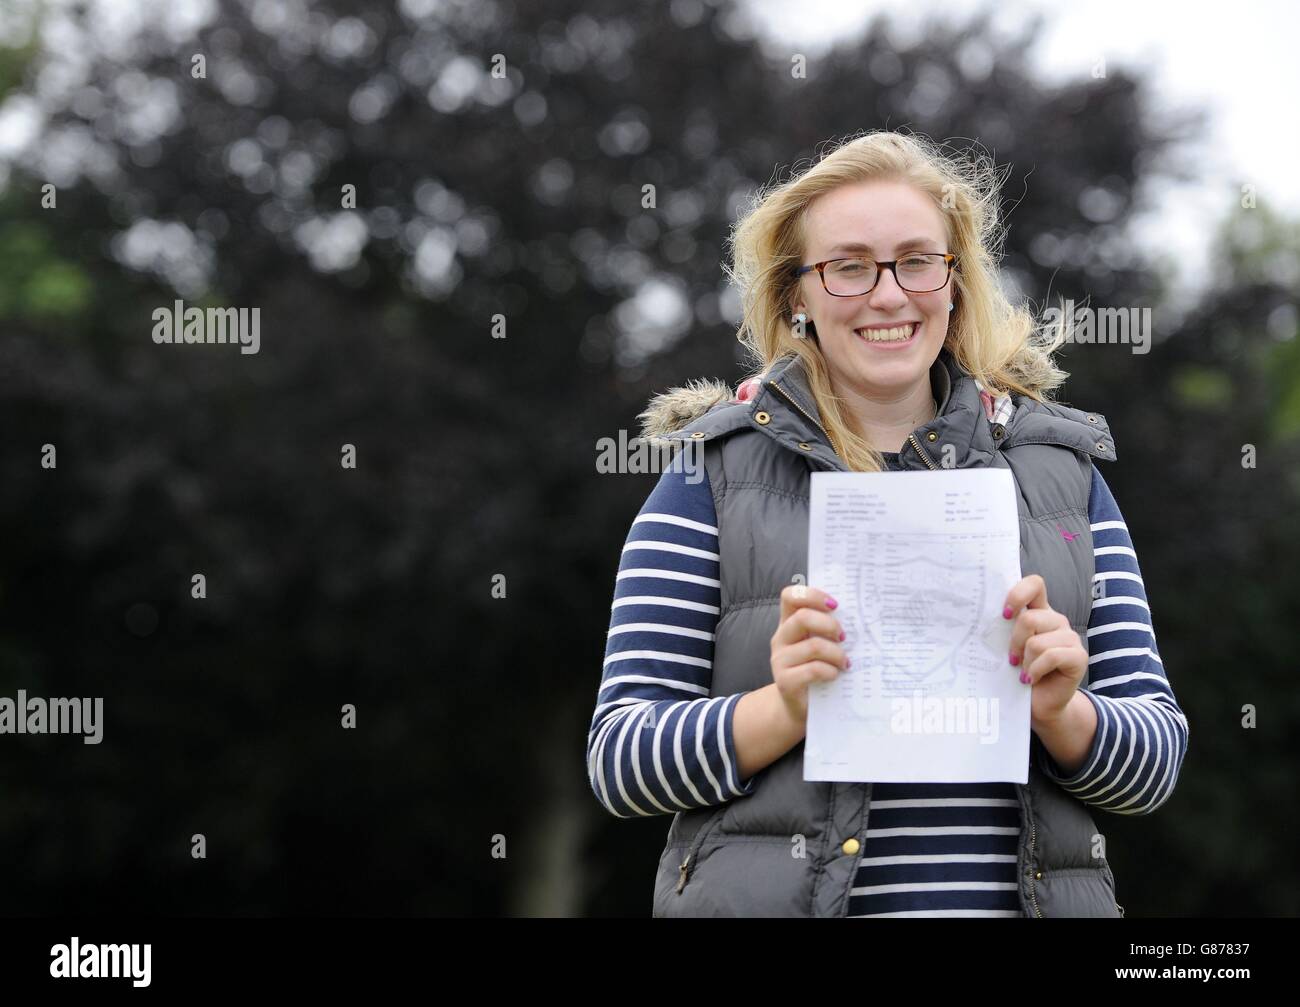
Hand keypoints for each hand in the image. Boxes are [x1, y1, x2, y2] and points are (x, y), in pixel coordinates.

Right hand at [770, 584, 846, 728]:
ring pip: (813, 646)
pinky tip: (835, 675)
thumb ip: (828, 629)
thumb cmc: (816, 670)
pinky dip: (830, 671)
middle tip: (844, 637)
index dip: (813, 595)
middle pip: (803, 617)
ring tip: (845, 663)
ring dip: (836, 654)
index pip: (791, 596)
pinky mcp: (785, 681)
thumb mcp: (820, 645)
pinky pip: (813, 670)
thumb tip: (861, 614)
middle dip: (830, 625)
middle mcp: (781, 638)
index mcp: (789, 623)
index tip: (835, 605)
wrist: (799, 707)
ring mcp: (780, 660)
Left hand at [1003, 574, 1087, 725]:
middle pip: (1030, 618)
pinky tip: (1031, 679)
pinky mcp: (1078, 656)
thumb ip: (1002, 630)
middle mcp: (1056, 621)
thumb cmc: (1018, 674)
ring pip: (1037, 641)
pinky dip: (1035, 671)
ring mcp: (1070, 638)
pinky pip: (1051, 656)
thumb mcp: (1007, 648)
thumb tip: (976, 618)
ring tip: (1023, 671)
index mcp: (1038, 612)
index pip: (1034, 584)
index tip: (1004, 615)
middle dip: (1014, 642)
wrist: (1038, 705)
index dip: (1018, 594)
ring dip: (1025, 661)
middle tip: (1011, 659)